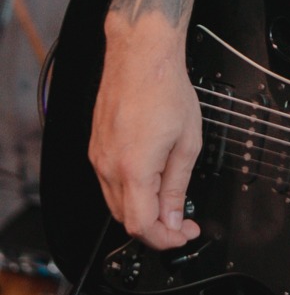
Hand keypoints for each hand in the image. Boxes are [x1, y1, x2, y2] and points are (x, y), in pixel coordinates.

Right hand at [88, 19, 202, 251]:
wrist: (141, 55)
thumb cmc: (165, 88)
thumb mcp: (187, 142)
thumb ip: (178, 186)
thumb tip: (174, 218)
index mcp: (133, 168)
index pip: (142, 226)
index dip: (166, 239)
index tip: (184, 233)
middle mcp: (108, 166)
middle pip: (125, 219)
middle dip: (156, 227)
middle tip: (182, 221)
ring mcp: (98, 156)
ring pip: (115, 203)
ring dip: (142, 210)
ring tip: (170, 200)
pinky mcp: (96, 147)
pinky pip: (109, 182)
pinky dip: (130, 191)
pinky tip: (151, 180)